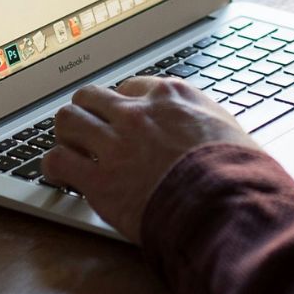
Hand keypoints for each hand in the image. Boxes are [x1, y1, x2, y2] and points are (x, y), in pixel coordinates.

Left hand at [43, 77, 258, 241]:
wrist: (226, 206)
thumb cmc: (239, 174)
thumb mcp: (231, 132)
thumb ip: (208, 125)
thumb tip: (212, 134)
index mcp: (171, 97)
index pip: (132, 87)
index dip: (125, 105)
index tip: (124, 118)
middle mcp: (137, 113)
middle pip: (91, 96)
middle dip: (88, 112)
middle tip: (89, 130)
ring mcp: (114, 144)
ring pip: (67, 120)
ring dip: (67, 134)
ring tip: (69, 148)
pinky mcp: (98, 179)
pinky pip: (57, 160)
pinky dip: (54, 167)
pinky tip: (58, 175)